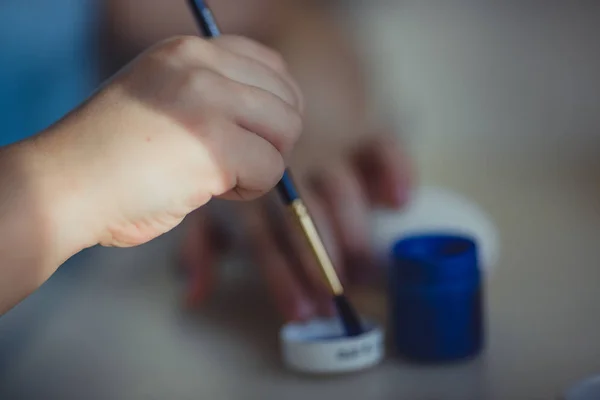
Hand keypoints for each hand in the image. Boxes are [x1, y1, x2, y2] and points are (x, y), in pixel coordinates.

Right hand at [34, 35, 302, 253]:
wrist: (65, 186)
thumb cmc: (114, 155)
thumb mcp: (164, 97)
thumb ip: (213, 93)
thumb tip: (278, 114)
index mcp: (188, 50)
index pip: (271, 66)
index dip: (275, 106)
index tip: (253, 134)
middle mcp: (200, 65)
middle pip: (287, 100)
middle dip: (271, 140)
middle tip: (234, 161)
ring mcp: (207, 101)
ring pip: (286, 131)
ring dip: (261, 163)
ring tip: (218, 175)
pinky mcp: (214, 145)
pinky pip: (270, 170)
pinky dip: (249, 189)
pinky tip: (209, 190)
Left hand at [181, 131, 411, 320]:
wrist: (286, 81)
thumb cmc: (244, 144)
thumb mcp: (214, 187)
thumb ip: (203, 239)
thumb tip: (193, 295)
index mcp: (252, 181)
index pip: (266, 234)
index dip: (284, 276)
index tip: (302, 312)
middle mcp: (289, 164)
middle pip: (305, 216)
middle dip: (320, 260)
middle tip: (335, 297)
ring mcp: (325, 145)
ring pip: (341, 188)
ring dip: (353, 230)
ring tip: (363, 269)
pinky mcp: (359, 127)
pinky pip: (381, 146)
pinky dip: (393, 169)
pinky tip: (397, 198)